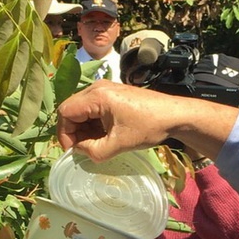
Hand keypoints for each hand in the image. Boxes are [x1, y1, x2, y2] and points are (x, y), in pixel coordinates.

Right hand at [56, 80, 238, 162]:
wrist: (174, 114)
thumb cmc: (148, 127)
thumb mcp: (118, 144)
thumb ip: (93, 151)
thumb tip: (79, 151)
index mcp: (96, 96)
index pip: (65, 112)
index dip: (65, 134)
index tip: (75, 150)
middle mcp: (97, 87)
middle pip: (71, 109)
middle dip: (75, 131)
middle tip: (86, 148)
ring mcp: (106, 88)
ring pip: (82, 110)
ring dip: (85, 128)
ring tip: (98, 143)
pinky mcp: (113, 93)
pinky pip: (93, 108)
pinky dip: (94, 123)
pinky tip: (106, 135)